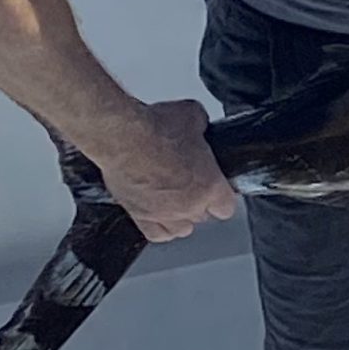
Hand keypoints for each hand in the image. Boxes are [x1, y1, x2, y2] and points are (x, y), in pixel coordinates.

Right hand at [94, 99, 235, 241]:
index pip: (226, 206)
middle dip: (201, 202)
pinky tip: (159, 215)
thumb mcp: (193, 116)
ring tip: (178, 201)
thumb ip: (202, 128)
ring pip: (182, 228)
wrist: (122, 137)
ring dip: (182, 217)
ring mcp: (164, 213)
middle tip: (193, 185)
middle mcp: (189, 205)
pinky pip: (156, 233)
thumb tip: (199, 126)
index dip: (222, 196)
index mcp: (210, 186)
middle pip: (204, 216)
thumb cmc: (154, 129)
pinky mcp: (139, 216)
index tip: (217, 188)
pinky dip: (160, 227)